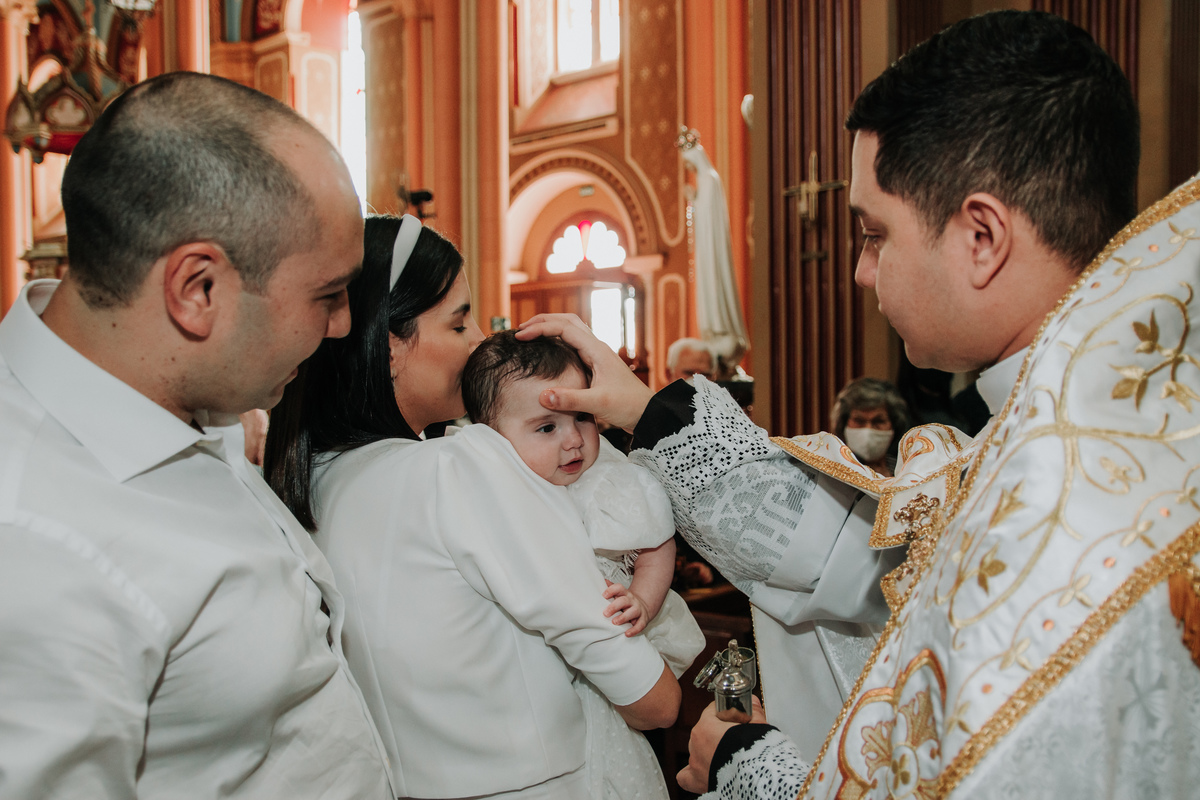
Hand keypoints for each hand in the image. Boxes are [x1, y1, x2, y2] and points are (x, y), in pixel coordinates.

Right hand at [516, 314, 652, 430]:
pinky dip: (558, 342)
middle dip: (543, 322)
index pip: (564, 328)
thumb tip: (542, 396)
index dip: (540, 328)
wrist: (647, 414)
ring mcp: (597, 355)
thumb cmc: (627, 407)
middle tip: (521, 330)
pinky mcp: (596, 366)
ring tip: (531, 336)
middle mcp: (597, 348)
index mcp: (597, 350)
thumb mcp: (598, 404)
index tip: (520, 336)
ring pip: (571, 331)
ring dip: (551, 329)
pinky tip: (548, 352)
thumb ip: (570, 400)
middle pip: (567, 321)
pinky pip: (574, 345)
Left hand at [602, 580, 651, 635]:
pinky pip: (640, 625)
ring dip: (623, 617)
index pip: (619, 588)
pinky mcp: (643, 620)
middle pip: (624, 601)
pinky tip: (627, 633)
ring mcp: (638, 610)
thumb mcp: (620, 595)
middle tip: (605, 613)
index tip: (604, 595)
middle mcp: (632, 600)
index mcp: (625, 594)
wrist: (643, 607)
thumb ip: (611, 589)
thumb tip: (602, 580)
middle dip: (614, 606)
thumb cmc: (626, 602)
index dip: (612, 590)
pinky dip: (634, 630)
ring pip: (632, 612)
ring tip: (615, 622)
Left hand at [675, 696, 766, 794]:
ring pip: (696, 751)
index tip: (735, 718)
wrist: (755, 777)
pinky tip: (703, 772)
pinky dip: (692, 774)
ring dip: (707, 752)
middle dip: (717, 733)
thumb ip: (752, 711)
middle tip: (734, 738)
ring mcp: (695, 763)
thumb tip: (752, 703)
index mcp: (706, 727)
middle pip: (703, 731)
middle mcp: (696, 744)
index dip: (726, 713)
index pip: (711, 711)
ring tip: (724, 755)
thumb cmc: (754, 752)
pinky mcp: (697, 781)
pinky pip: (686, 777)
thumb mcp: (757, 725)